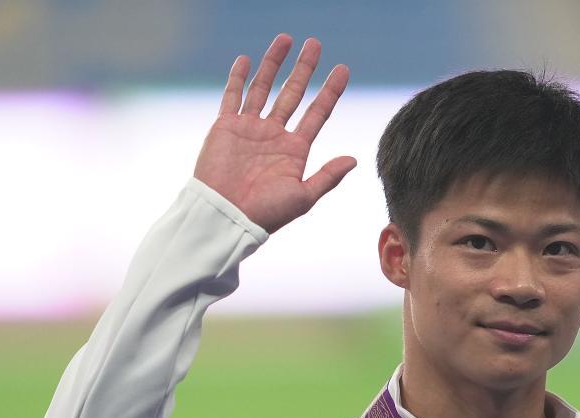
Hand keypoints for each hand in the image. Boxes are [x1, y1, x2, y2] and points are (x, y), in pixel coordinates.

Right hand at [193, 34, 355, 233]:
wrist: (226, 216)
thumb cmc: (265, 214)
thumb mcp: (303, 197)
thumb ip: (327, 177)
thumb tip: (353, 160)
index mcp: (294, 151)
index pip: (317, 113)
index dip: (330, 91)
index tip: (342, 69)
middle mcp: (274, 136)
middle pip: (292, 94)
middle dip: (304, 69)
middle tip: (315, 44)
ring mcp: (250, 129)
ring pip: (264, 88)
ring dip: (274, 64)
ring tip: (286, 39)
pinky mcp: (226, 127)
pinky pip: (233, 96)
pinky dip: (239, 77)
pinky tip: (246, 59)